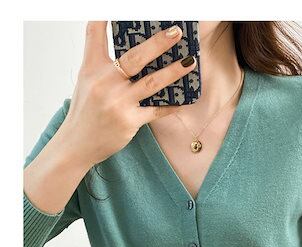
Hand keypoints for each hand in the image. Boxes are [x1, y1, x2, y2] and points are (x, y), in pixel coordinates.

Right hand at [60, 21, 196, 166]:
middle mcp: (105, 82)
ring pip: (152, 83)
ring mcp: (118, 102)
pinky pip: (155, 111)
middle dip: (159, 43)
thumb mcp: (87, 83)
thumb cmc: (85, 112)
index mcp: (92, 68)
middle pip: (136, 56)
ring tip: (189, 63)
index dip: (106, 17)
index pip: (95, 33)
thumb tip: (130, 57)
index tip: (123, 8)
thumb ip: (104, 67)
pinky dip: (170, 106)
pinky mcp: (129, 121)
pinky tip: (182, 101)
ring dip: (173, 72)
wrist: (77, 144)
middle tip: (177, 33)